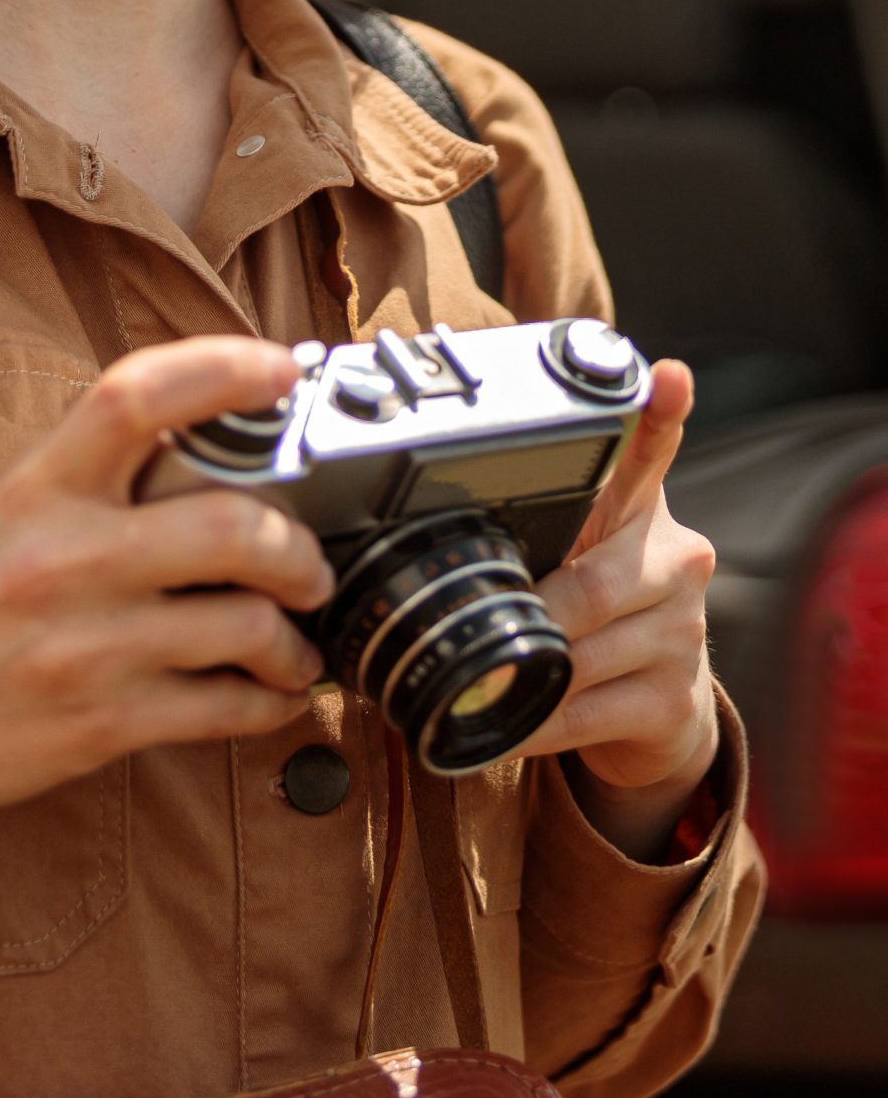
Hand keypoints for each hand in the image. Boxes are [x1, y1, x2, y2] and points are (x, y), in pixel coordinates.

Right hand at [0, 337, 334, 902]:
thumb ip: (84, 484)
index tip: (283, 367)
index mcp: (35, 488)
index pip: (137, 396)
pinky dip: (270, 704)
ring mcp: (88, 645)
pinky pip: (226, 710)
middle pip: (235, 523)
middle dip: (301, 549)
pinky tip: (267, 697)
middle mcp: (65, 557)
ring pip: (249, 627)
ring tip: (293, 646)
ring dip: (295, 641)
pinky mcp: (102, 725)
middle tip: (311, 562)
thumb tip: (199, 456)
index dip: (225, 369)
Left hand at [518, 357, 720, 861]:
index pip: (652, 454)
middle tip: (487, 620)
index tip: (665, 374)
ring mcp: (682, 633)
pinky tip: (510, 722)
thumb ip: (522, 515)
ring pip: (584, 651)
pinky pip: (585, 712)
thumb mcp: (562, 550)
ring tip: (487, 674)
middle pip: (593, 583)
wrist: (655, 707)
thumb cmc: (586, 607)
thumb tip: (416, 474)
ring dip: (525, 668)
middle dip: (532, 610)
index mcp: (637, 510)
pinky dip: (535, 721)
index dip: (659, 414)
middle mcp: (675, 561)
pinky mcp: (676, 699)